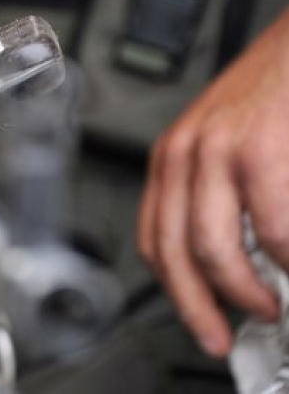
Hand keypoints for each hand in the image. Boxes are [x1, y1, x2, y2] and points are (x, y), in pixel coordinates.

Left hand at [138, 8, 288, 357]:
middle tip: (224, 335)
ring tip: (267, 305)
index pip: (154, 240)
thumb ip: (219, 201)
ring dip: (245, 293)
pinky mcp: (259, 149)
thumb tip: (232, 261)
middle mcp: (183, 155)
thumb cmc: (269, 94)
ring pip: (215, 250)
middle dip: (199, 308)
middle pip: (174, 254)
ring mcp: (217, 152)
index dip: (173, 290)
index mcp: (171, 159)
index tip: (196, 321)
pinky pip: (272, 230)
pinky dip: (286, 259)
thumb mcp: (222, 145)